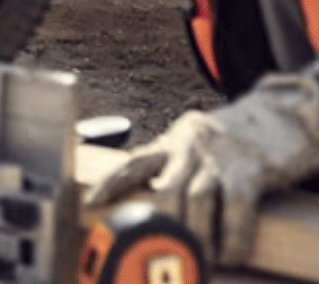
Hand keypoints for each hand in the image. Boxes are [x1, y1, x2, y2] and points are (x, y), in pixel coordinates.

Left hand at [90, 71, 318, 266]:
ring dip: (195, 236)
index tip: (93, 205)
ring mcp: (220, 157)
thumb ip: (170, 168)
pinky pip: (236, 207)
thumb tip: (146, 205)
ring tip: (197, 260)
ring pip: (195, 200)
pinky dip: (232, 236)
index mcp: (171, 142)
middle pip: (164, 190)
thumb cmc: (235, 142)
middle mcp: (189, 146)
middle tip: (162, 252)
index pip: (133, 163)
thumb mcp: (193, 147)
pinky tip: (230, 254)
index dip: (110, 185)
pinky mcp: (252, 169)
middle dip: (162, 227)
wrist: (283, 116)